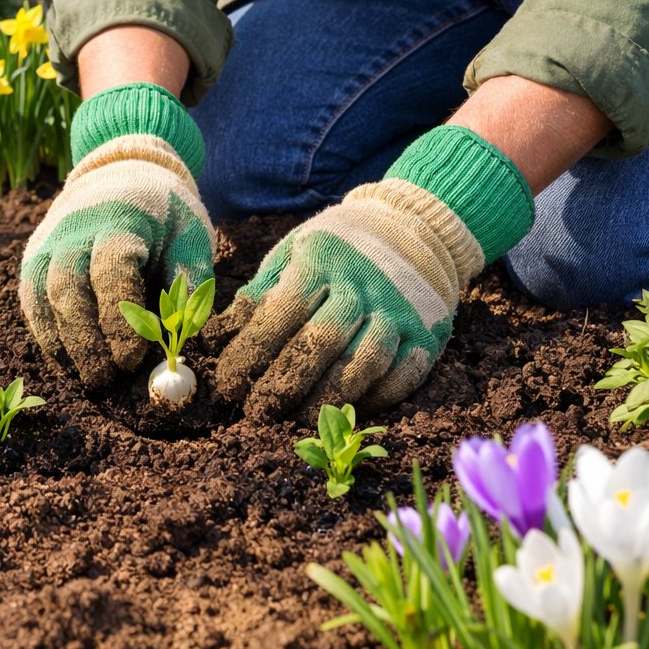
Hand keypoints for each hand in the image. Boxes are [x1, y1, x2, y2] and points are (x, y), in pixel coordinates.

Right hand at [19, 134, 214, 386]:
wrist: (120, 172)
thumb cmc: (163, 212)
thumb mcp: (190, 233)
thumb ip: (191, 278)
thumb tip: (186, 332)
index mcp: (119, 220)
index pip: (110, 272)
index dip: (119, 320)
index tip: (133, 359)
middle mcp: (74, 230)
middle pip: (67, 289)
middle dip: (86, 341)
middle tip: (107, 379)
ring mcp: (48, 243)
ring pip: (41, 298)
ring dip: (63, 343)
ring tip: (89, 377)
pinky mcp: (33, 258)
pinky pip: (32, 301)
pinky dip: (48, 335)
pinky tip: (69, 360)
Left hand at [212, 125, 533, 419]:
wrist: (415, 226)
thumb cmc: (338, 247)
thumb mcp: (295, 251)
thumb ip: (261, 291)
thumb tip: (220, 336)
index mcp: (323, 259)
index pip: (282, 312)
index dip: (251, 352)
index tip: (227, 384)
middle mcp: (364, 285)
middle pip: (322, 342)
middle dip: (284, 383)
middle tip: (256, 413)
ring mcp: (400, 311)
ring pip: (365, 363)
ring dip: (328, 398)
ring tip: (296, 421)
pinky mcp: (428, 335)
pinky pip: (402, 376)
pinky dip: (374, 399)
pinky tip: (345, 412)